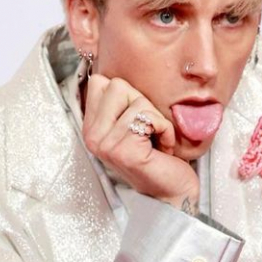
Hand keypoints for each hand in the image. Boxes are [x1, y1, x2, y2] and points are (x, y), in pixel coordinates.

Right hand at [82, 75, 199, 207]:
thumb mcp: (132, 124)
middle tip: (148, 131)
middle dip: (142, 104)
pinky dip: (165, 130)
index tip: (137, 121)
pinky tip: (163, 150)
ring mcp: (105, 144)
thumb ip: (119, 102)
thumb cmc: (157, 157)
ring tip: (156, 141)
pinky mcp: (124, 150)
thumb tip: (113, 68)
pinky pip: (149, 117)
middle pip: (117, 85)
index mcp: (90, 127)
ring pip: (136, 101)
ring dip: (156, 120)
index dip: (128, 95)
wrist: (171, 193)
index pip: (100, 81)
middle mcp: (92, 136)